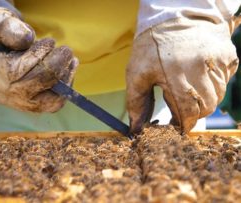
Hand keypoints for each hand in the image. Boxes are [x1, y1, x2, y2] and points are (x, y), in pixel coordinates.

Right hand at [0, 7, 77, 112]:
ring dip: (64, 78)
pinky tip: (69, 69)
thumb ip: (4, 26)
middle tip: (66, 50)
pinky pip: (53, 104)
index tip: (50, 41)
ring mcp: (15, 102)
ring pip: (48, 100)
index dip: (39, 55)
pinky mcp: (29, 105)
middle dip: (56, 66)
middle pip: (35, 86)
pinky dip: (65, 87)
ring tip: (70, 59)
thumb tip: (26, 39)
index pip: (16, 71)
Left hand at [126, 18, 238, 133]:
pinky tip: (200, 77)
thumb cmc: (151, 45)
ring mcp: (217, 61)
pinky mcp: (228, 55)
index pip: (187, 112)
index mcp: (176, 74)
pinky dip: (214, 86)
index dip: (182, 124)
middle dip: (193, 114)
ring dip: (204, 101)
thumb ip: (137, 102)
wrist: (173, 15)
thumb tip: (136, 128)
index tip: (176, 126)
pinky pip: (225, 80)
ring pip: (218, 96)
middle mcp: (201, 68)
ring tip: (189, 92)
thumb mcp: (136, 72)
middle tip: (181, 109)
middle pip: (206, 107)